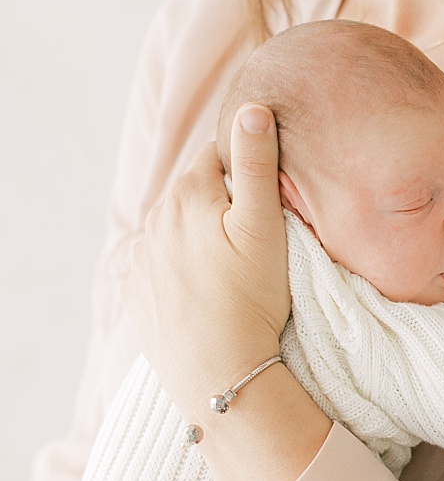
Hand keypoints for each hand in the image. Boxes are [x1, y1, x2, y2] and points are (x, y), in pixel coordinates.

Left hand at [125, 105, 289, 420]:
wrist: (218, 372)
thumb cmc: (251, 300)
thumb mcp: (264, 227)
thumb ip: (256, 163)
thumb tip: (251, 108)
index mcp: (186, 195)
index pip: (218, 155)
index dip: (247, 168)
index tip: (269, 197)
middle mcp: (155, 220)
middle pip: (196, 191)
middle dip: (222, 201)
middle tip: (258, 235)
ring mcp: (142, 258)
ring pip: (177, 228)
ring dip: (201, 234)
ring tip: (233, 267)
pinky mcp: (138, 292)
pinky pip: (162, 264)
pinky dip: (183, 267)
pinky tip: (208, 290)